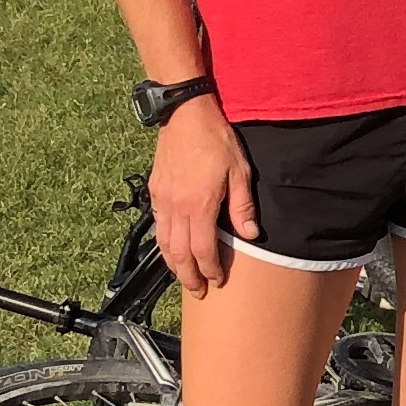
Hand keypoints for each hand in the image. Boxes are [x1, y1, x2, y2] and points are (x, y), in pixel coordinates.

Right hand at [147, 95, 256, 296]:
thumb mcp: (239, 171)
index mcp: (200, 205)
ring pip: (163, 243)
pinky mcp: (155, 191)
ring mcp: (163, 200)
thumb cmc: (215, 139)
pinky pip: (157, 226)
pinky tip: (171, 249)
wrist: (185, 114)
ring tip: (184, 277)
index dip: (210, 269)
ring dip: (173, 265)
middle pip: (178, 253)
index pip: (202, 249)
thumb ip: (242, 206)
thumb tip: (250, 235)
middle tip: (198, 290)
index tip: (218, 280)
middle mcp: (177, 207)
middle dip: (188, 276)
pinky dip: (163, 244)